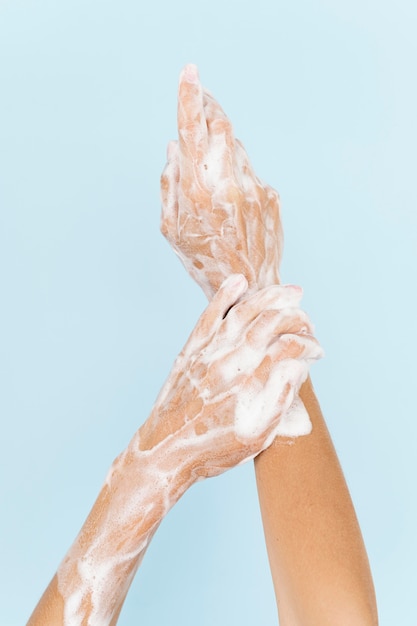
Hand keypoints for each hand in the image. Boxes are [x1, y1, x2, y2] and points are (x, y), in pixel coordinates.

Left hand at [139, 275, 321, 478]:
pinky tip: (240, 281)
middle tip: (308, 321)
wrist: (165, 451)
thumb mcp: (256, 437)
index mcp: (248, 386)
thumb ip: (279, 400)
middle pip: (268, 324)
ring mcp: (208, 353)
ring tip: (292, 292)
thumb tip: (297, 366)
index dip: (308, 343)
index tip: (317, 349)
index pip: (287, 348)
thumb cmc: (214, 449)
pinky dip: (224, 296)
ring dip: (269, 297)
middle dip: (295, 316)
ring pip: (243, 314)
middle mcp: (228, 364)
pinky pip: (209, 315)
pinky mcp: (191, 350)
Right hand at [161, 64, 282, 299]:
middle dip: (210, 107)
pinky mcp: (271, 196)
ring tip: (213, 174)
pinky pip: (250, 172)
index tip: (190, 72)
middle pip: (222, 126)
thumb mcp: (172, 228)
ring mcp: (255, 188)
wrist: (250, 286)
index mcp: (198, 191)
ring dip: (222, 146)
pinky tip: (233, 202)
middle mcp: (229, 183)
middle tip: (202, 98)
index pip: (193, 131)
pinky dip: (237, 174)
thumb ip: (170, 183)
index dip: (190, 98)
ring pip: (236, 148)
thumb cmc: (203, 261)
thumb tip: (174, 146)